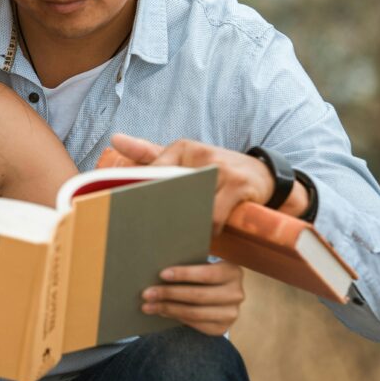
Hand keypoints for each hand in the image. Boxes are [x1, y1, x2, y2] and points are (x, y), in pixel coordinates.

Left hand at [110, 134, 277, 234]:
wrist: (265, 175)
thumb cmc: (216, 171)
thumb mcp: (184, 158)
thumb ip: (148, 152)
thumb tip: (114, 139)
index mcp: (182, 147)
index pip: (152, 172)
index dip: (139, 194)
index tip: (127, 212)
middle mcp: (200, 154)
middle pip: (170, 189)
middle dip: (159, 212)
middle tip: (146, 232)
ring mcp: (221, 169)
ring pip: (192, 206)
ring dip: (184, 225)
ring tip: (173, 241)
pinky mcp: (238, 185)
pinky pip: (214, 217)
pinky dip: (207, 230)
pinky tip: (202, 238)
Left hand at [141, 261, 244, 335]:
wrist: (220, 296)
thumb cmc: (204, 276)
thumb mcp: (204, 265)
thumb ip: (190, 263)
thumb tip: (159, 265)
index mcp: (232, 272)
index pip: (206, 274)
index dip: (183, 274)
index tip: (161, 274)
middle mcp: (236, 294)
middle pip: (198, 296)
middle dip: (169, 294)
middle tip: (147, 293)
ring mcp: (231, 313)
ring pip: (194, 313)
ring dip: (168, 309)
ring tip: (148, 306)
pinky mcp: (222, 328)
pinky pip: (194, 324)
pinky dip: (175, 317)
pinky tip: (161, 312)